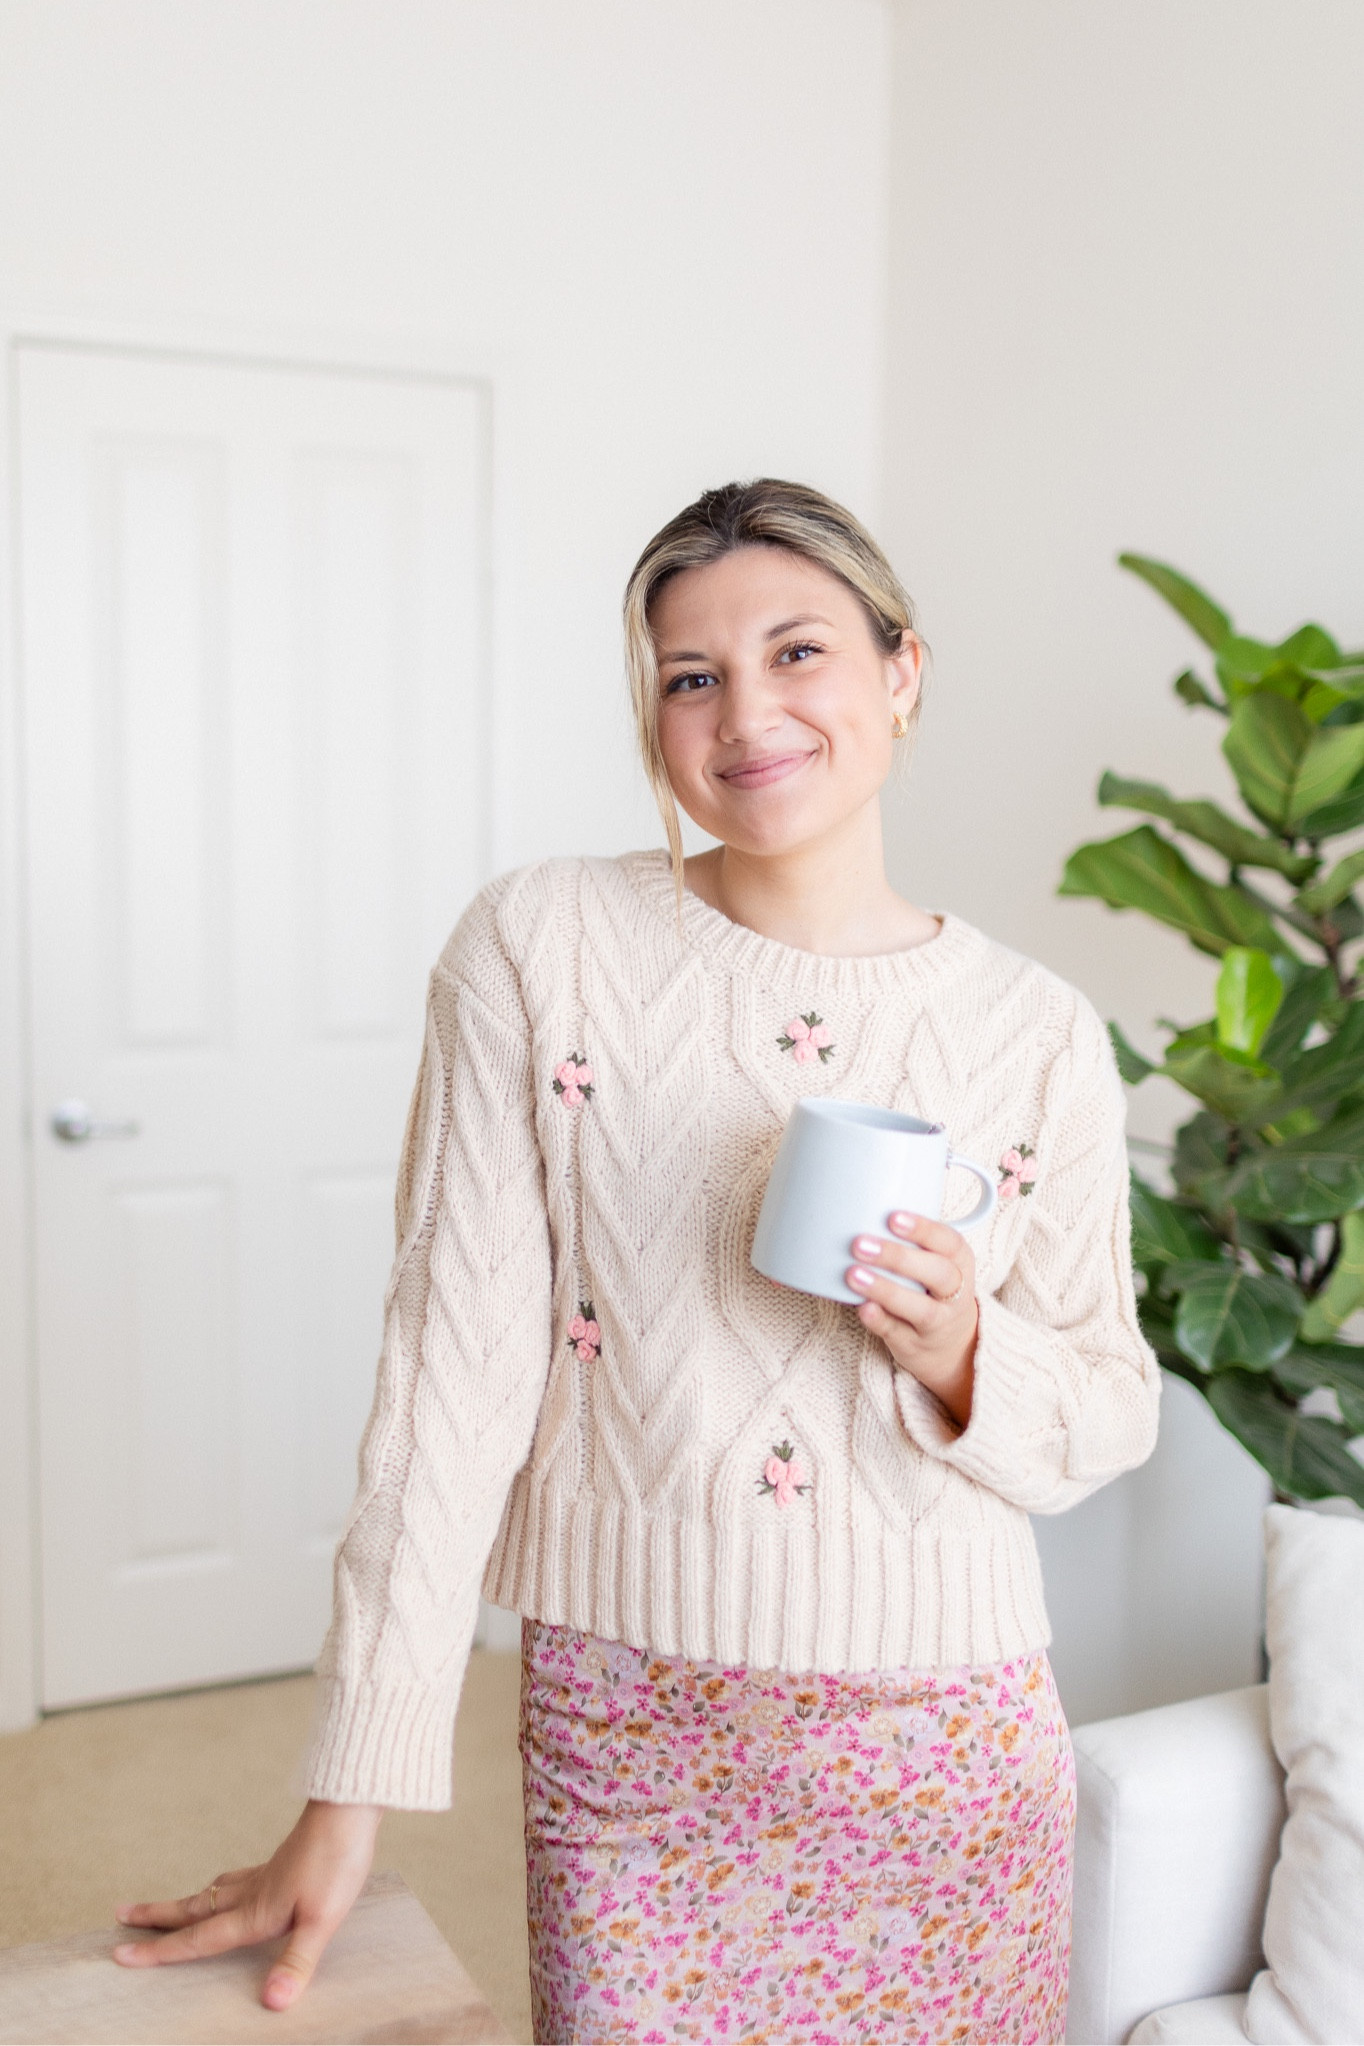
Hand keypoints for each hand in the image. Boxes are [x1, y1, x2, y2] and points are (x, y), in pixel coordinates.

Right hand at [111, 1798, 383, 2010]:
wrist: (349, 1808)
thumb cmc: (337, 1861)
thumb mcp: (322, 1920)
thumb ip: (296, 1962)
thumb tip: (271, 2003)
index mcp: (254, 1912)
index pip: (198, 1938)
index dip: (160, 1950)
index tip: (121, 1954)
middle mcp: (251, 1893)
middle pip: (194, 1908)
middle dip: (156, 1916)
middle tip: (119, 1915)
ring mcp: (265, 1874)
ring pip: (213, 1891)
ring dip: (185, 1902)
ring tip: (166, 1907)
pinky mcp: (281, 1862)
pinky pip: (238, 1879)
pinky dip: (221, 1887)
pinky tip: (233, 1886)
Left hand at [845, 1211, 978, 1427]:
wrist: (953, 1345)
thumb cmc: (932, 1287)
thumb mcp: (936, 1260)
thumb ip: (910, 1239)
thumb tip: (857, 1206)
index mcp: (960, 1262)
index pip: (950, 1243)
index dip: (924, 1229)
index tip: (893, 1217)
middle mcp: (954, 1293)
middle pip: (938, 1274)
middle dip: (899, 1257)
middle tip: (860, 1244)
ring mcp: (937, 1322)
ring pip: (920, 1308)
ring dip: (885, 1290)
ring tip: (853, 1274)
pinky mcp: (914, 1344)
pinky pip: (897, 1333)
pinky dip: (880, 1321)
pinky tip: (862, 1308)